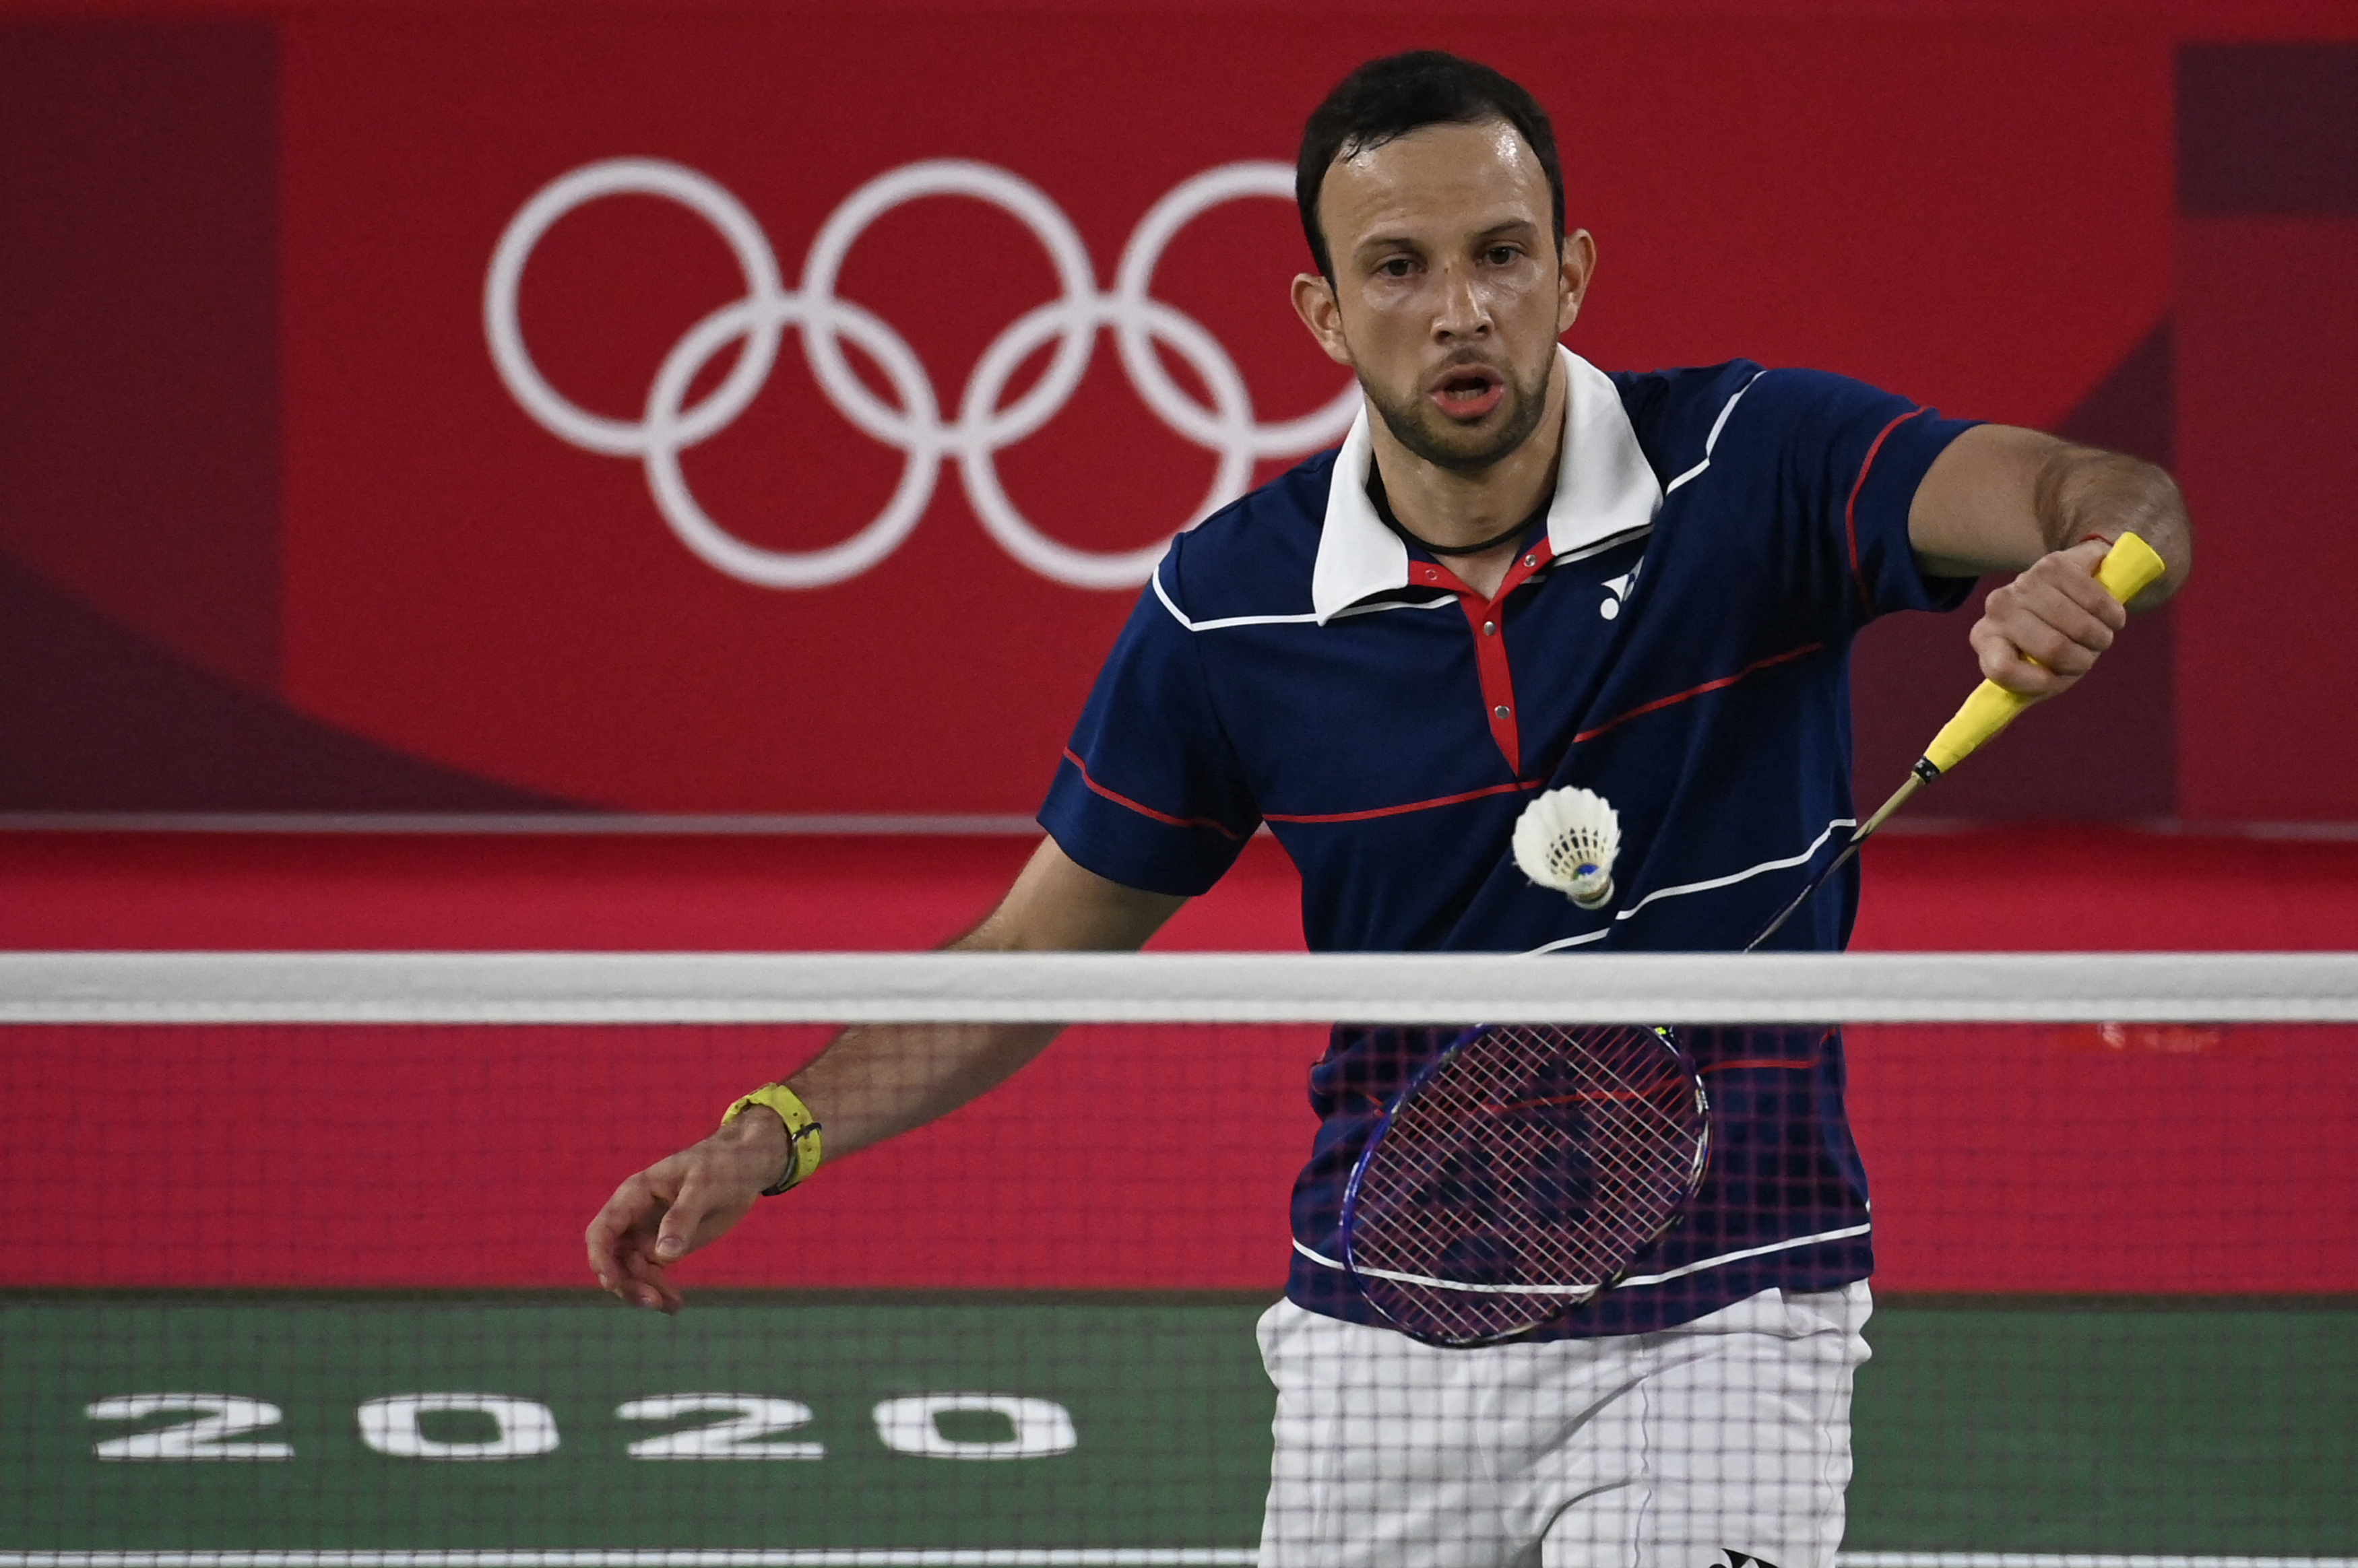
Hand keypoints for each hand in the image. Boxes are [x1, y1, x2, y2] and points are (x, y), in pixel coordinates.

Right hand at [584, 1108, 788, 1312]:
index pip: (602, 1230)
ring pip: (631, 1272)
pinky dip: (659, 1291)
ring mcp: (648, 1233)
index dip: (600, 1258)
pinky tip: (675, 1304)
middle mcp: (635, 1216)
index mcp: (635, 1195)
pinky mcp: (666, 1246)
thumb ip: (683, 1218)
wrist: (746, 1166)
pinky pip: (652, 1275)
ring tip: (672, 1305)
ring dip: (644, 1291)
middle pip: (614, 1259)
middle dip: (628, 1283)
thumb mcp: (705, 1186)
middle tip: (654, 1300)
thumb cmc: (722, 1166)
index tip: (614, 1283)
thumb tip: (663, 1255)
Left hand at [1968, 537, 2127, 699]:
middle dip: (2082, 658)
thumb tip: (1982, 742)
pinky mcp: (2053, 563)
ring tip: (2099, 633)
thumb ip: (2013, 702)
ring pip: (2077, 625)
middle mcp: (1997, 609)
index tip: (2057, 679)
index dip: (2040, 682)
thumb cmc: (2056, 641)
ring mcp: (2023, 583)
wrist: (2080, 587)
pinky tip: (2110, 614)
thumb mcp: (2036, 675)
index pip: (2001, 671)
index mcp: (1986, 640)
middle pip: (2052, 648)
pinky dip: (2112, 614)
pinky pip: (2095, 599)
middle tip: (2088, 652)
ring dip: (2101, 637)